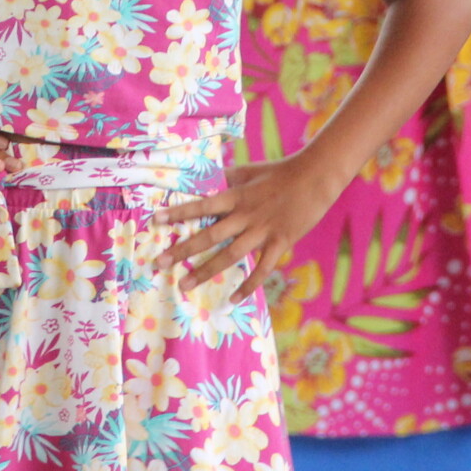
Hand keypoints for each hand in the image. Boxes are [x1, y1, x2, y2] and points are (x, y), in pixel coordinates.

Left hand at [158, 157, 342, 301]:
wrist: (315, 178)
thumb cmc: (280, 172)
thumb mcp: (249, 171)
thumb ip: (226, 178)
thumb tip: (203, 179)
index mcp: (236, 195)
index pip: (201, 205)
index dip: (178, 213)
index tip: (155, 220)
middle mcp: (245, 216)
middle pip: (209, 236)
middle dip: (183, 250)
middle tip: (159, 262)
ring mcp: (262, 232)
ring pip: (230, 256)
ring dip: (206, 271)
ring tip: (185, 284)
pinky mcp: (280, 243)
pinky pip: (261, 269)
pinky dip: (247, 285)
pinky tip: (232, 299)